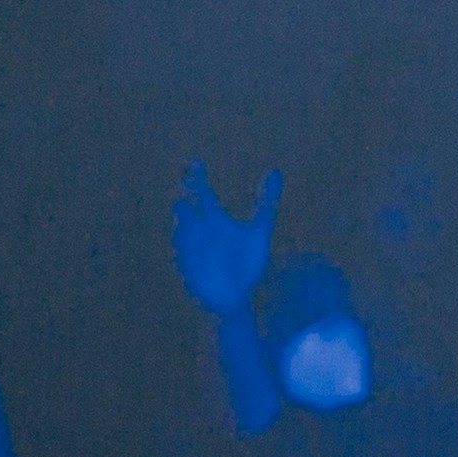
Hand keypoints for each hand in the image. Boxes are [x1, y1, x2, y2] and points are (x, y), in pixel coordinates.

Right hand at [173, 163, 281, 316]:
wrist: (240, 296)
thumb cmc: (248, 261)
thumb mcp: (259, 231)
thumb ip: (267, 202)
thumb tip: (275, 171)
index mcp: (216, 221)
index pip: (203, 194)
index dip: (198, 178)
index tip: (195, 160)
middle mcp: (200, 233)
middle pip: (186, 212)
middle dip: (184, 205)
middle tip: (185, 196)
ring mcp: (192, 251)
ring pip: (182, 234)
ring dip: (184, 229)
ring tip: (187, 222)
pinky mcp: (189, 271)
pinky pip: (183, 259)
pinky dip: (185, 253)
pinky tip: (187, 247)